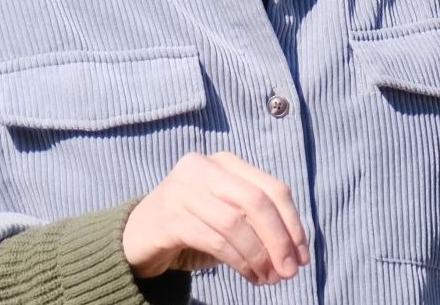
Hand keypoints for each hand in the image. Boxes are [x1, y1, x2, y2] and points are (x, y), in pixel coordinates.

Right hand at [120, 152, 308, 286]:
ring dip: (259, 255)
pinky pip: (214, 239)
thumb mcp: (228, 216)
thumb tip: (295, 253)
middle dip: (279, 239)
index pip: (272, 188)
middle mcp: (203, 167)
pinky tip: (249, 275)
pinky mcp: (169, 216)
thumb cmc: (192, 226)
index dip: (292, 223)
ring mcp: (183, 188)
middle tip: (290, 271)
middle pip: (256, 201)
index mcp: (225, 162)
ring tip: (270, 278)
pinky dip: (238, 260)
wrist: (136, 238)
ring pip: (235, 222)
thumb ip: (258, 224)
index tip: (302, 255)